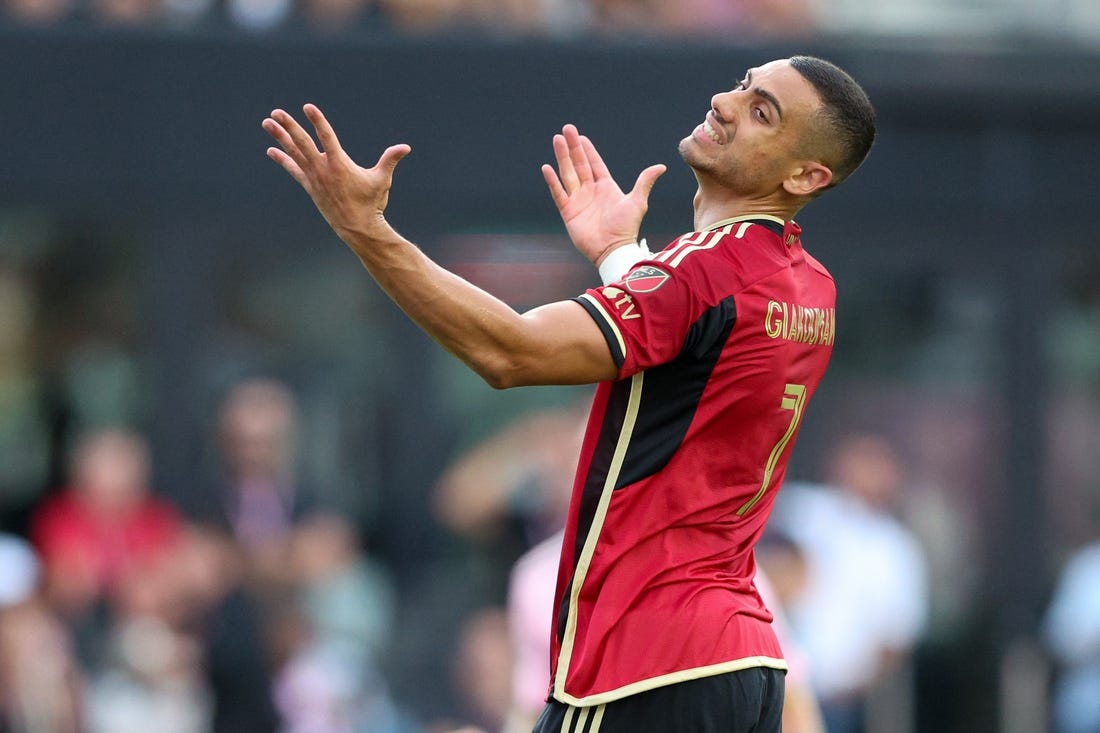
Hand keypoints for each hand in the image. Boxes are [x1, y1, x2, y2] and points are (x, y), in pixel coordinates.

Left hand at [262, 104, 410, 244]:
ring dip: (280, 137)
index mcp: (340, 165)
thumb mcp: (382, 180)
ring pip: (294, 153)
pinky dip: (283, 159)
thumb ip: (390, 160)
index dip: (318, 121)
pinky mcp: (311, 188)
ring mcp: (315, 179)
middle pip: (302, 143)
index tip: (308, 107)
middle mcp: (324, 170)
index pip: (327, 138)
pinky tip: (272, 150)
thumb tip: (406, 147)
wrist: (358, 228)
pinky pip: (294, 170)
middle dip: (289, 127)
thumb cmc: (372, 203)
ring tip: (267, 123)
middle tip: (276, 112)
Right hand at [542, 124, 665, 265]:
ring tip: (557, 140)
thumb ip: (644, 182)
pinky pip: (559, 193)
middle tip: (566, 129)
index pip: (594, 163)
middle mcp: (590, 191)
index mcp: (606, 187)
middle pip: (579, 164)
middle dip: (573, 147)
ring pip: (568, 174)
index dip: (588, 150)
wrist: (612, 249)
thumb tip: (661, 166)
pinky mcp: (568, 212)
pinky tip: (547, 167)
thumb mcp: (637, 202)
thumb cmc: (626, 228)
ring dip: (562, 157)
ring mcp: (578, 201)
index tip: (581, 137)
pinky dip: (553, 181)